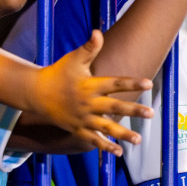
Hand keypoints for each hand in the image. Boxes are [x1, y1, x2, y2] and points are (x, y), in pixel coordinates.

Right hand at [32, 30, 154, 155]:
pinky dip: (105, 146)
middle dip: (132, 110)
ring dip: (122, 134)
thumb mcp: (73, 59)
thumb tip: (98, 33)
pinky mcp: (77, 129)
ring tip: (139, 140)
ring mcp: (82, 118)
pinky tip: (120, 152)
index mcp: (90, 85)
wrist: (35, 93)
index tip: (148, 83)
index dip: (131, 83)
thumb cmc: (58, 73)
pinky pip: (93, 140)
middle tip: (150, 113)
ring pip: (105, 128)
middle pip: (113, 107)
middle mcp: (88, 103)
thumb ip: (89, 48)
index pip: (114, 83)